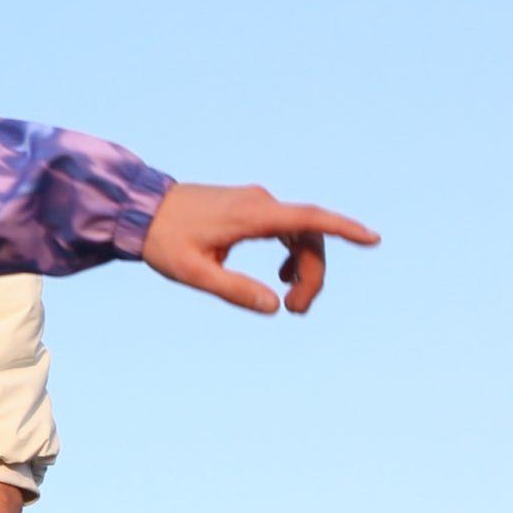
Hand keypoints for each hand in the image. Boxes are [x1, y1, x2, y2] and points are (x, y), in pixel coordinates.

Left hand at [141, 183, 379, 313]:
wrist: (139, 210)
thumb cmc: (163, 241)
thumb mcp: (194, 272)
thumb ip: (234, 289)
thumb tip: (274, 305)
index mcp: (250, 214)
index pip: (307, 219)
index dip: (343, 228)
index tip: (373, 239)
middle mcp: (259, 203)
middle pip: (308, 237)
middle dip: (312, 275)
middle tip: (296, 310)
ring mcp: (256, 202)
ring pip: (299, 235)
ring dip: (303, 268)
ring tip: (291, 303)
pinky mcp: (250, 207)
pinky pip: (285, 229)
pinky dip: (292, 253)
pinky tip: (283, 276)